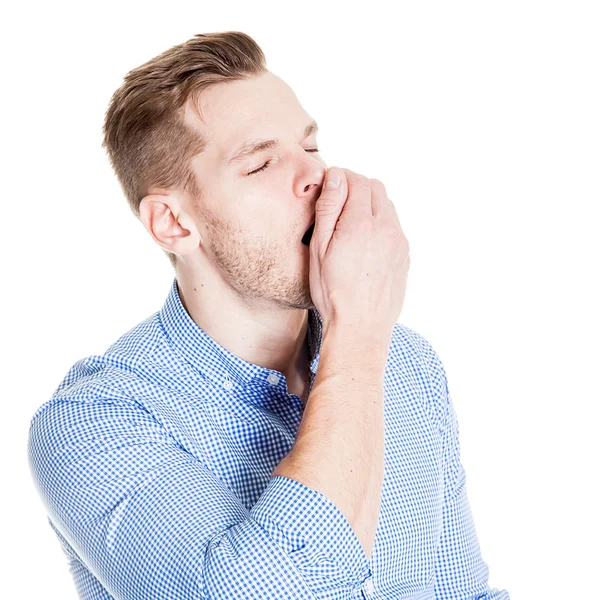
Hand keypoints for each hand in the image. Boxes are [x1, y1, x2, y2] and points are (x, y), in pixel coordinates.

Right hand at [308, 166, 409, 337]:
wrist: (360, 327)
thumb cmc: (333, 292)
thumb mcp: (319, 249)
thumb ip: (329, 209)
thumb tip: (336, 177)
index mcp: (361, 224)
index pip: (357, 180)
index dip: (341, 178)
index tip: (329, 188)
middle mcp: (386, 228)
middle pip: (376, 188)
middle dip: (356, 188)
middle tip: (337, 205)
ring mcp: (399, 242)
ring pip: (387, 206)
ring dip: (369, 206)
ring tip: (350, 227)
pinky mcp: (404, 256)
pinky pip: (394, 227)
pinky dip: (379, 225)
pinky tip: (364, 246)